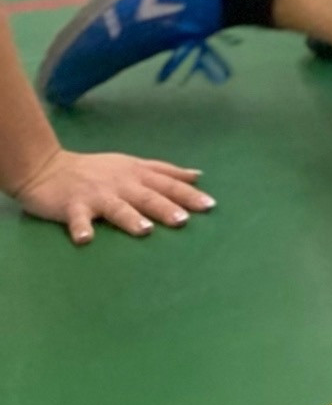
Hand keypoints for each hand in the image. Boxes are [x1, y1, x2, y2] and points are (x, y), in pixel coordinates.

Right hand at [10, 146, 213, 243]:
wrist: (47, 167)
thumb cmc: (96, 169)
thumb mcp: (133, 165)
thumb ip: (165, 171)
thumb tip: (198, 175)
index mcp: (137, 174)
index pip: (168, 183)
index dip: (188, 193)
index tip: (210, 205)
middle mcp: (121, 183)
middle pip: (148, 196)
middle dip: (167, 207)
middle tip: (185, 220)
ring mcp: (96, 194)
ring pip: (117, 207)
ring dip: (130, 217)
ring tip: (145, 230)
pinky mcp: (71, 206)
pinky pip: (76, 219)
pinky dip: (80, 228)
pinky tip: (85, 239)